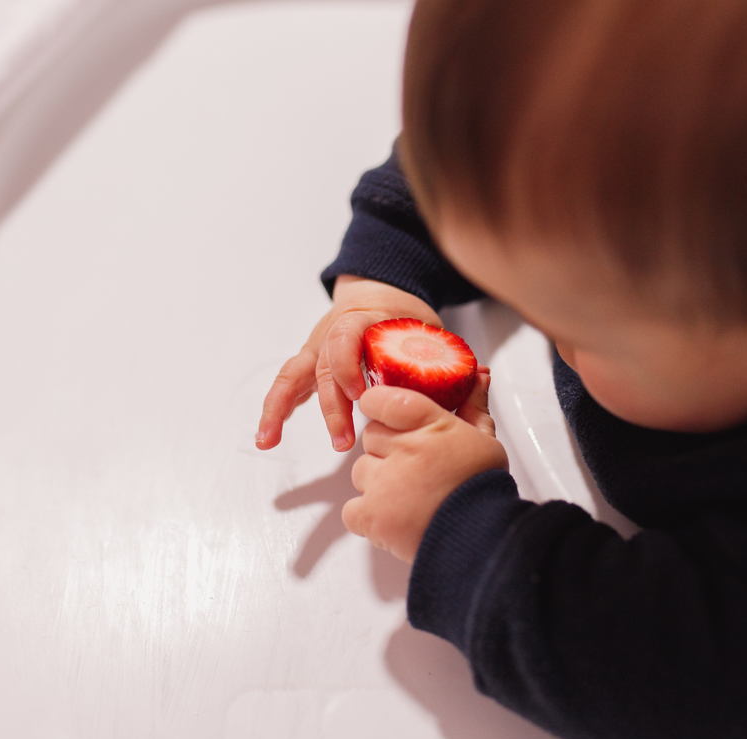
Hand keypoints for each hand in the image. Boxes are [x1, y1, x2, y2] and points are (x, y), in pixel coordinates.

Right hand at [256, 276, 441, 451]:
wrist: (378, 290)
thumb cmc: (402, 314)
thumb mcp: (425, 327)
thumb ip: (442, 352)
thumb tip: (479, 374)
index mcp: (362, 319)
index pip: (345, 337)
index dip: (348, 366)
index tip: (360, 395)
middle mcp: (331, 332)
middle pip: (322, 368)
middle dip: (331, 408)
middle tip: (344, 440)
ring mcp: (317, 347)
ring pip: (293, 374)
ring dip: (280, 408)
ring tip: (269, 439)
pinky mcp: (310, 362)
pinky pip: (287, 384)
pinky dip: (276, 409)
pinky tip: (268, 437)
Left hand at [343, 372, 507, 562]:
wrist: (481, 538)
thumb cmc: (482, 487)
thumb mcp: (484, 439)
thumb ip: (473, 406)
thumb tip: (479, 374)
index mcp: (429, 424)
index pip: (382, 398)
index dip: (379, 405)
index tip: (388, 416)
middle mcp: (403, 448)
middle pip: (371, 436)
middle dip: (386, 449)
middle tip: (412, 466)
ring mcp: (383, 482)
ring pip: (361, 470)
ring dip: (377, 481)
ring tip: (408, 495)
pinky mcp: (372, 515)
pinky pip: (352, 508)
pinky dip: (367, 515)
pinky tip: (393, 517)